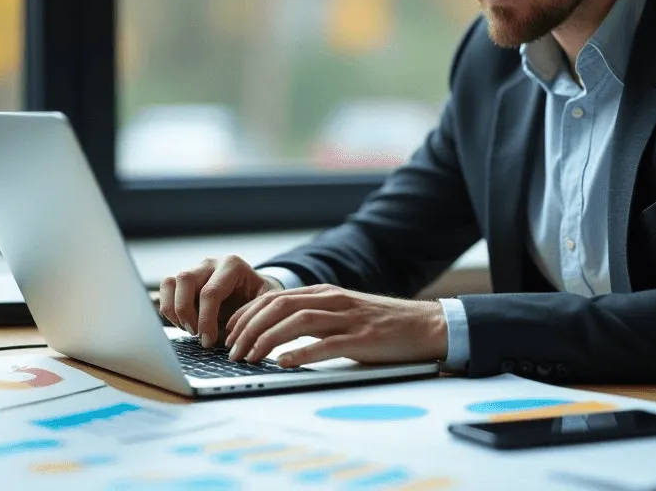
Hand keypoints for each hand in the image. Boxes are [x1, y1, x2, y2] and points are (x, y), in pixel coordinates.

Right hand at [157, 255, 281, 347]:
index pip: (210, 292)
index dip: (205, 320)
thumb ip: (252, 315)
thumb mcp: (266, 303)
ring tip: (188, 329)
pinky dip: (168, 308)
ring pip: (170, 282)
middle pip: (185, 280)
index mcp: (232, 265)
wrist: (255, 290)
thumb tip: (233, 336)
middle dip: (186, 312)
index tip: (207, 340)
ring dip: (174, 310)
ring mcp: (195, 269)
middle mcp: (210, 263)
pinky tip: (183, 323)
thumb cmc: (260, 298)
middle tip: (196, 334)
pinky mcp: (183, 279)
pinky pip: (166, 289)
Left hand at [223, 284, 446, 367]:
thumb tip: (275, 334)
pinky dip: (300, 353)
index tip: (229, 334)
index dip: (246, 315)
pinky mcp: (363, 340)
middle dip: (248, 329)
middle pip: (278, 306)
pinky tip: (283, 363)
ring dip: (266, 340)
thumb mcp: (342, 314)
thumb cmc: (382, 325)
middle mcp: (332, 301)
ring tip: (248, 358)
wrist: (426, 326)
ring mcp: (348, 319)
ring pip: (296, 322)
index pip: (273, 297)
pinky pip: (326, 344)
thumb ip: (313, 318)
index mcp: (324, 293)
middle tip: (231, 351)